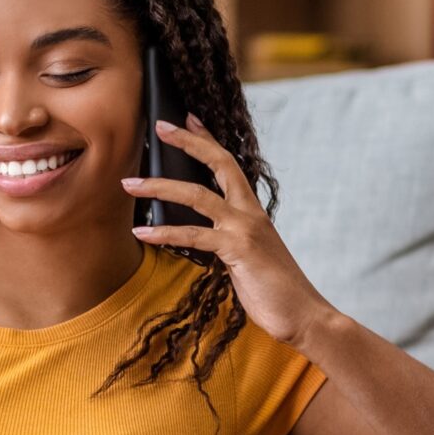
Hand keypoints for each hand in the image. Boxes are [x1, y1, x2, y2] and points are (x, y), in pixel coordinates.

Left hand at [123, 112, 339, 349]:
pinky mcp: (237, 250)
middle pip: (219, 163)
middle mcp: (250, 214)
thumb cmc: (276, 292)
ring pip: (197, 195)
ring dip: (159, 187)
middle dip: (188, 142)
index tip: (189, 119)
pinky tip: (143, 232)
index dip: (208, 141)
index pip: (229, 165)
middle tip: (159, 126)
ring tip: (129, 183)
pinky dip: (165, 232)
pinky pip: (194, 235)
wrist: (304, 315)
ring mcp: (244, 229)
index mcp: (253, 213)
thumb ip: (228, 242)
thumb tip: (203, 237)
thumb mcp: (249, 259)